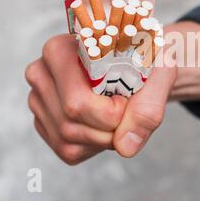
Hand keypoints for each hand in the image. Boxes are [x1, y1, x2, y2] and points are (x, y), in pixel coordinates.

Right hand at [25, 34, 175, 163]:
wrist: (142, 61)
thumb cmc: (147, 59)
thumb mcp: (160, 74)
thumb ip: (148, 107)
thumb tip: (125, 147)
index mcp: (60, 50)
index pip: (77, 103)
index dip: (112, 112)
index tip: (129, 97)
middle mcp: (42, 73)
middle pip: (71, 124)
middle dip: (110, 128)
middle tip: (128, 107)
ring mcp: (39, 99)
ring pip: (68, 140)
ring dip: (105, 137)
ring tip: (119, 112)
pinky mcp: (44, 122)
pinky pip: (69, 150)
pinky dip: (96, 144)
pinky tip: (107, 123)